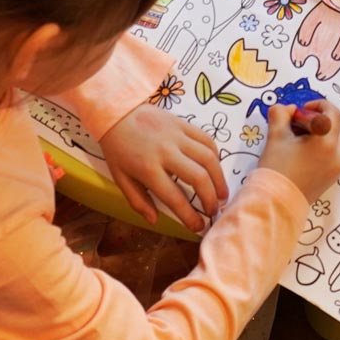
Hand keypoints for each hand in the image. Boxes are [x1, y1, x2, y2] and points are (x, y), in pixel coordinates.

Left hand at [99, 104, 228, 231]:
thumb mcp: (120, 179)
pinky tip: (216, 168)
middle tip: (214, 211)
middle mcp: (167, 152)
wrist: (117, 112)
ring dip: (219, 178)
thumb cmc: (118, 149)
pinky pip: (206, 139)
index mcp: (148, 169)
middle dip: (210, 198)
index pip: (175, 197)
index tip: (198, 227)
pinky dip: (216, 155)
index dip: (189, 216)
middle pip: (199, 177)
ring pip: (208, 158)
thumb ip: (138, 201)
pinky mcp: (184, 123)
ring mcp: (178, 135)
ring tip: (222, 194)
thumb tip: (155, 220)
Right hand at [256, 100, 339, 203]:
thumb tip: (288, 109)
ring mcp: (337, 168)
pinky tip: (307, 151)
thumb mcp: (276, 136)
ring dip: (329, 132)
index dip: (318, 105)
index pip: (333, 112)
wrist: (276, 202)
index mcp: (326, 142)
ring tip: (307, 137)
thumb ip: (281, 114)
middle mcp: (337, 155)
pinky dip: (328, 146)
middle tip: (307, 122)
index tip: (301, 110)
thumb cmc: (277, 168)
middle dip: (327, 118)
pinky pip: (338, 154)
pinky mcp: (333, 177)